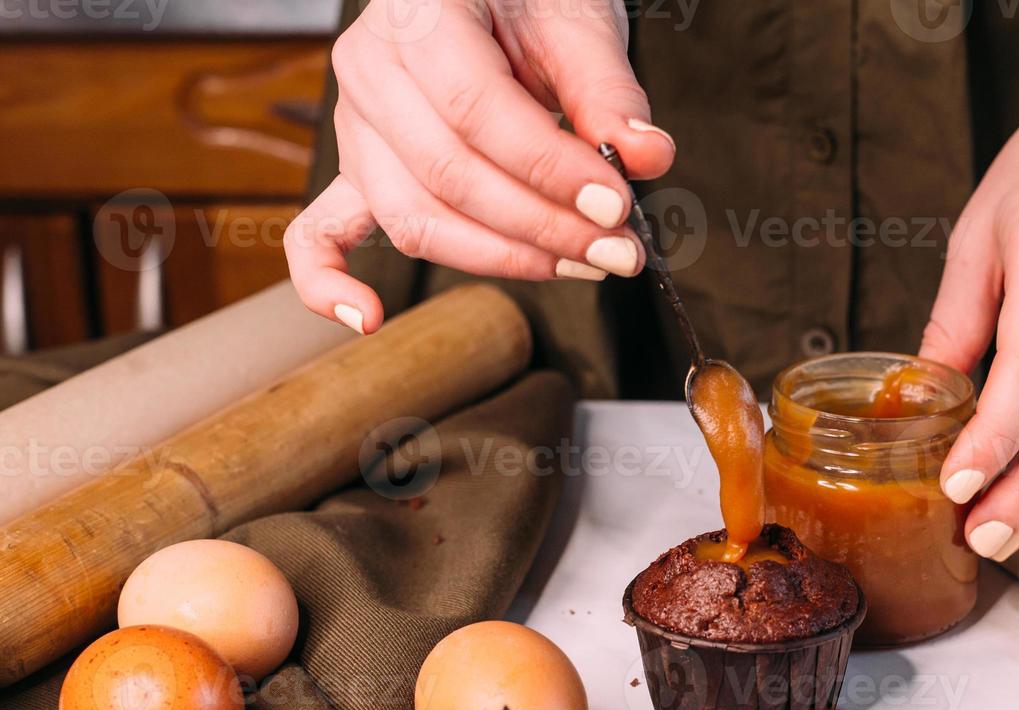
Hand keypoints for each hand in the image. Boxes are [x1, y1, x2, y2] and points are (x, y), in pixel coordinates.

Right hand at [285, 0, 675, 334]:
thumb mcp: (577, 19)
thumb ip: (608, 91)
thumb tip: (645, 156)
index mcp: (417, 14)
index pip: (477, 111)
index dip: (548, 170)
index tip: (615, 204)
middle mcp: (370, 71)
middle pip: (448, 176)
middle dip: (543, 226)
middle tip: (618, 250)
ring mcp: (356, 127)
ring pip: (414, 218)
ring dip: (499, 258)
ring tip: (579, 265)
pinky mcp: (359, 171)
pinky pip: (320, 233)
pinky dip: (330, 281)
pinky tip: (369, 317)